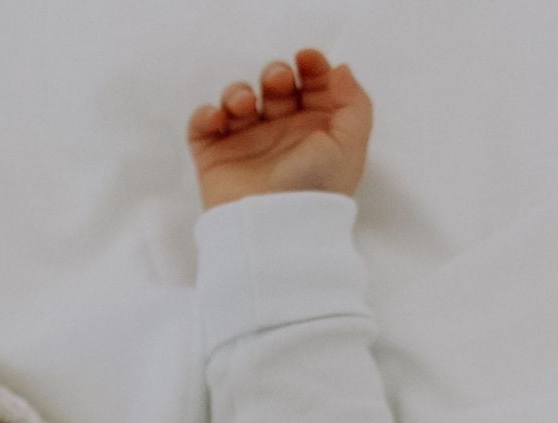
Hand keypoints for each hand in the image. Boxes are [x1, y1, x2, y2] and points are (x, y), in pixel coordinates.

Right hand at [187, 50, 372, 208]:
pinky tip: (219, 119)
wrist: (274, 228)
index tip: (307, 58)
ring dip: (237, 92)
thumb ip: (354, 102)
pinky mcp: (215, 157)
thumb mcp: (350, 144)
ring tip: (243, 106)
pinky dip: (205, 115)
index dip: (311, 66)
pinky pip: (203, 125)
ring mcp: (246, 144)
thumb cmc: (315, 188)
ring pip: (237, 100)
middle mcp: (281, 133)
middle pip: (274, 87)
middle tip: (278, 82)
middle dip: (275, 75)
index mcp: (315, 129)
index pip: (312, 85)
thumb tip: (341, 69)